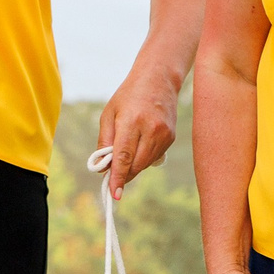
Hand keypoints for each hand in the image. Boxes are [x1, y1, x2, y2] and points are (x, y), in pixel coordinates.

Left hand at [93, 72, 177, 198]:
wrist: (158, 80)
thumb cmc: (129, 96)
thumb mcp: (109, 113)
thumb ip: (105, 141)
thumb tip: (102, 168)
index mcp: (132, 121)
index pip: (124, 156)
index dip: (118, 177)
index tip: (114, 194)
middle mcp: (151, 129)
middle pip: (136, 164)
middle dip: (123, 174)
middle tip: (111, 176)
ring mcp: (164, 135)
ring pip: (145, 164)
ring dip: (133, 167)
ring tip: (125, 154)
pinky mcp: (171, 138)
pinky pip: (154, 158)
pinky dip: (143, 159)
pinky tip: (139, 146)